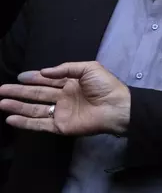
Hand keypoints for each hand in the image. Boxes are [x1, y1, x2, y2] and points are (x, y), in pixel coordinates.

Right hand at [0, 61, 130, 135]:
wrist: (116, 107)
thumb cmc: (105, 86)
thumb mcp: (88, 68)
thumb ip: (66, 68)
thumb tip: (43, 72)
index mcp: (71, 83)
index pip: (48, 80)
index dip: (34, 78)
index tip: (20, 77)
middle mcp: (64, 97)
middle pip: (37, 94)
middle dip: (20, 92)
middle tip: (3, 89)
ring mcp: (61, 112)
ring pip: (35, 109)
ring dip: (18, 106)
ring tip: (2, 102)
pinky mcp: (60, 126)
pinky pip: (39, 124)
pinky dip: (25, 122)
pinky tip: (11, 118)